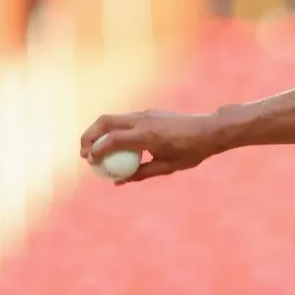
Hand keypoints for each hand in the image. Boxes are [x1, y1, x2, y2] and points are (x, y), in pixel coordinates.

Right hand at [79, 110, 219, 184]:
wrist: (210, 130)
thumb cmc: (192, 151)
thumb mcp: (167, 167)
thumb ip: (141, 174)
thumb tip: (119, 182)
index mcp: (148, 135)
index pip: (113, 139)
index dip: (97, 150)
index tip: (90, 161)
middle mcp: (144, 120)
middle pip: (105, 121)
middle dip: (88, 135)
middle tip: (84, 153)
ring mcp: (146, 113)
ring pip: (113, 117)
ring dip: (98, 131)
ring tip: (93, 149)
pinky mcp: (149, 112)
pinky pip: (124, 119)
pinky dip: (112, 129)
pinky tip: (112, 144)